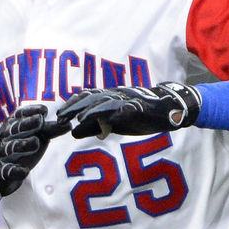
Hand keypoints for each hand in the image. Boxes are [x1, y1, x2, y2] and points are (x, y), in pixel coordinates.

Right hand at [0, 104, 68, 196]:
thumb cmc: (19, 150)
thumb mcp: (34, 137)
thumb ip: (49, 131)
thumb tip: (68, 124)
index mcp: (11, 127)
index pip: (19, 115)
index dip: (30, 112)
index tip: (44, 110)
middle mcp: (4, 138)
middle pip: (15, 130)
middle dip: (27, 124)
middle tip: (40, 121)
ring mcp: (1, 155)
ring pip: (10, 148)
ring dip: (22, 145)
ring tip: (36, 143)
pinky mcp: (0, 172)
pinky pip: (7, 171)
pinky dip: (15, 171)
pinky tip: (25, 171)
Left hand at [58, 82, 200, 137]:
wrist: (170, 110)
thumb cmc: (140, 116)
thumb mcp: (113, 123)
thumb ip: (94, 127)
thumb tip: (73, 133)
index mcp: (109, 97)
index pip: (87, 97)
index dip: (72, 104)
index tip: (59, 114)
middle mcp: (116, 95)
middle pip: (92, 98)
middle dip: (75, 107)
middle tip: (61, 117)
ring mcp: (128, 100)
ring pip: (107, 102)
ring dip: (91, 110)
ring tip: (79, 118)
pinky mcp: (141, 107)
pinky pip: (127, 108)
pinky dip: (118, 112)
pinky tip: (106, 119)